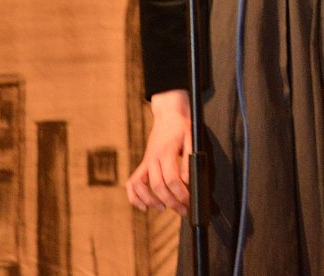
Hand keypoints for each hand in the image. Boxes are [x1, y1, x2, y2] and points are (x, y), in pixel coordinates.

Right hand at [126, 89, 192, 214]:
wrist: (169, 113)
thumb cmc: (182, 125)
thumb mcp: (191, 139)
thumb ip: (188, 160)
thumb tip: (186, 180)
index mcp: (166, 152)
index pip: (172, 179)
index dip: (181, 193)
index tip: (190, 201)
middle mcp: (152, 158)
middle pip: (158, 186)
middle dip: (171, 202)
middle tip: (183, 210)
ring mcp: (146, 161)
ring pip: (141, 186)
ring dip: (151, 201)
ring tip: (164, 208)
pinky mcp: (143, 163)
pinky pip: (132, 182)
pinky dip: (134, 196)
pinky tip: (143, 205)